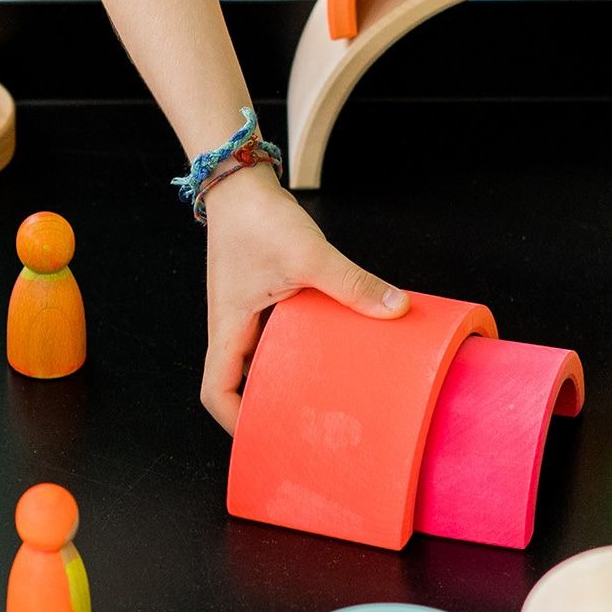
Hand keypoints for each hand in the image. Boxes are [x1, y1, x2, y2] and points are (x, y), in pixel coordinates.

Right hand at [198, 165, 408, 432]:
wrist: (240, 177)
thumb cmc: (257, 217)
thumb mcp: (308, 255)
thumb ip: (352, 283)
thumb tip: (396, 309)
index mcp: (228, 326)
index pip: (215, 390)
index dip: (234, 421)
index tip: (265, 433)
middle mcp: (232, 323)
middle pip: (239, 380)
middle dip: (267, 404)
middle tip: (304, 420)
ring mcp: (246, 309)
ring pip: (259, 356)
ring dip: (283, 373)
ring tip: (321, 389)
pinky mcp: (262, 292)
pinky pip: (275, 331)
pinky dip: (295, 345)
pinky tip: (329, 342)